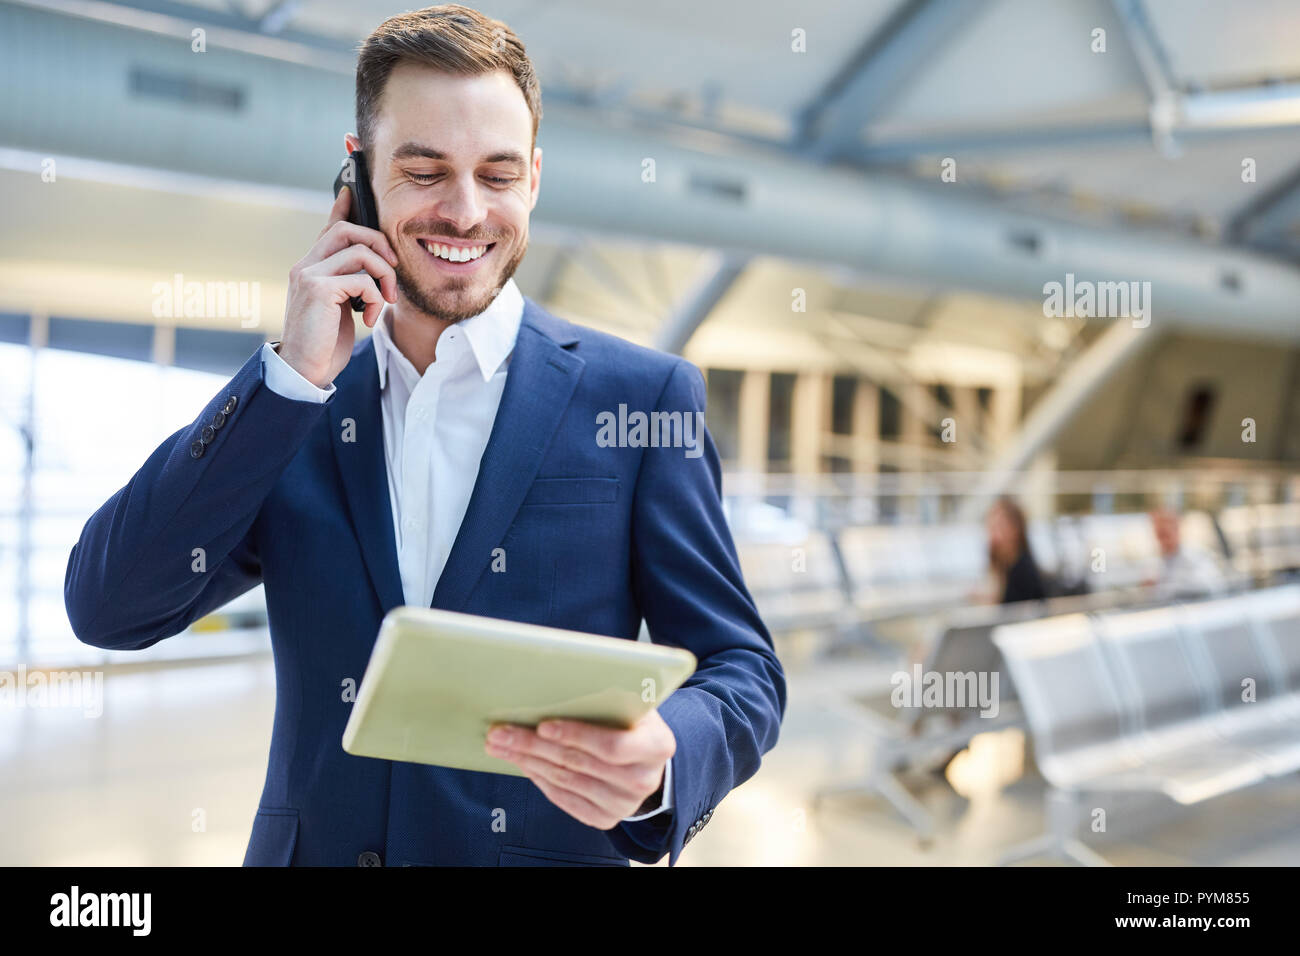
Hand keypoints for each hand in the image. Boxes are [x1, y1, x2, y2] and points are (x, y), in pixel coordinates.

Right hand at [278, 187, 399, 387]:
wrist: (304, 371)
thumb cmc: (324, 343)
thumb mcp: (338, 308)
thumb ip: (348, 285)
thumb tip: (374, 269)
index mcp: (310, 268)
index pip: (328, 228)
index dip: (342, 208)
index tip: (352, 191)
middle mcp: (305, 266)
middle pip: (347, 230)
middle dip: (379, 244)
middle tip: (392, 270)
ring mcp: (309, 275)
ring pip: (359, 252)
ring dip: (383, 276)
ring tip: (385, 301)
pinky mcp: (318, 290)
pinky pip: (361, 279)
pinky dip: (375, 298)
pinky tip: (369, 320)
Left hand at [485, 711, 675, 829]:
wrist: (648, 756)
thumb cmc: (632, 719)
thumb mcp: (631, 701)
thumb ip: (606, 696)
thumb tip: (553, 686)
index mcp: (657, 746)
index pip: (613, 746)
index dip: (576, 736)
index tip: (543, 724)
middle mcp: (644, 780)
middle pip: (579, 764)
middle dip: (534, 746)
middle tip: (501, 732)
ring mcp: (625, 804)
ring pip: (566, 781)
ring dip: (528, 761)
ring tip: (502, 745)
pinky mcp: (606, 818)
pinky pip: (564, 799)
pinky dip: (539, 779)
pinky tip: (522, 762)